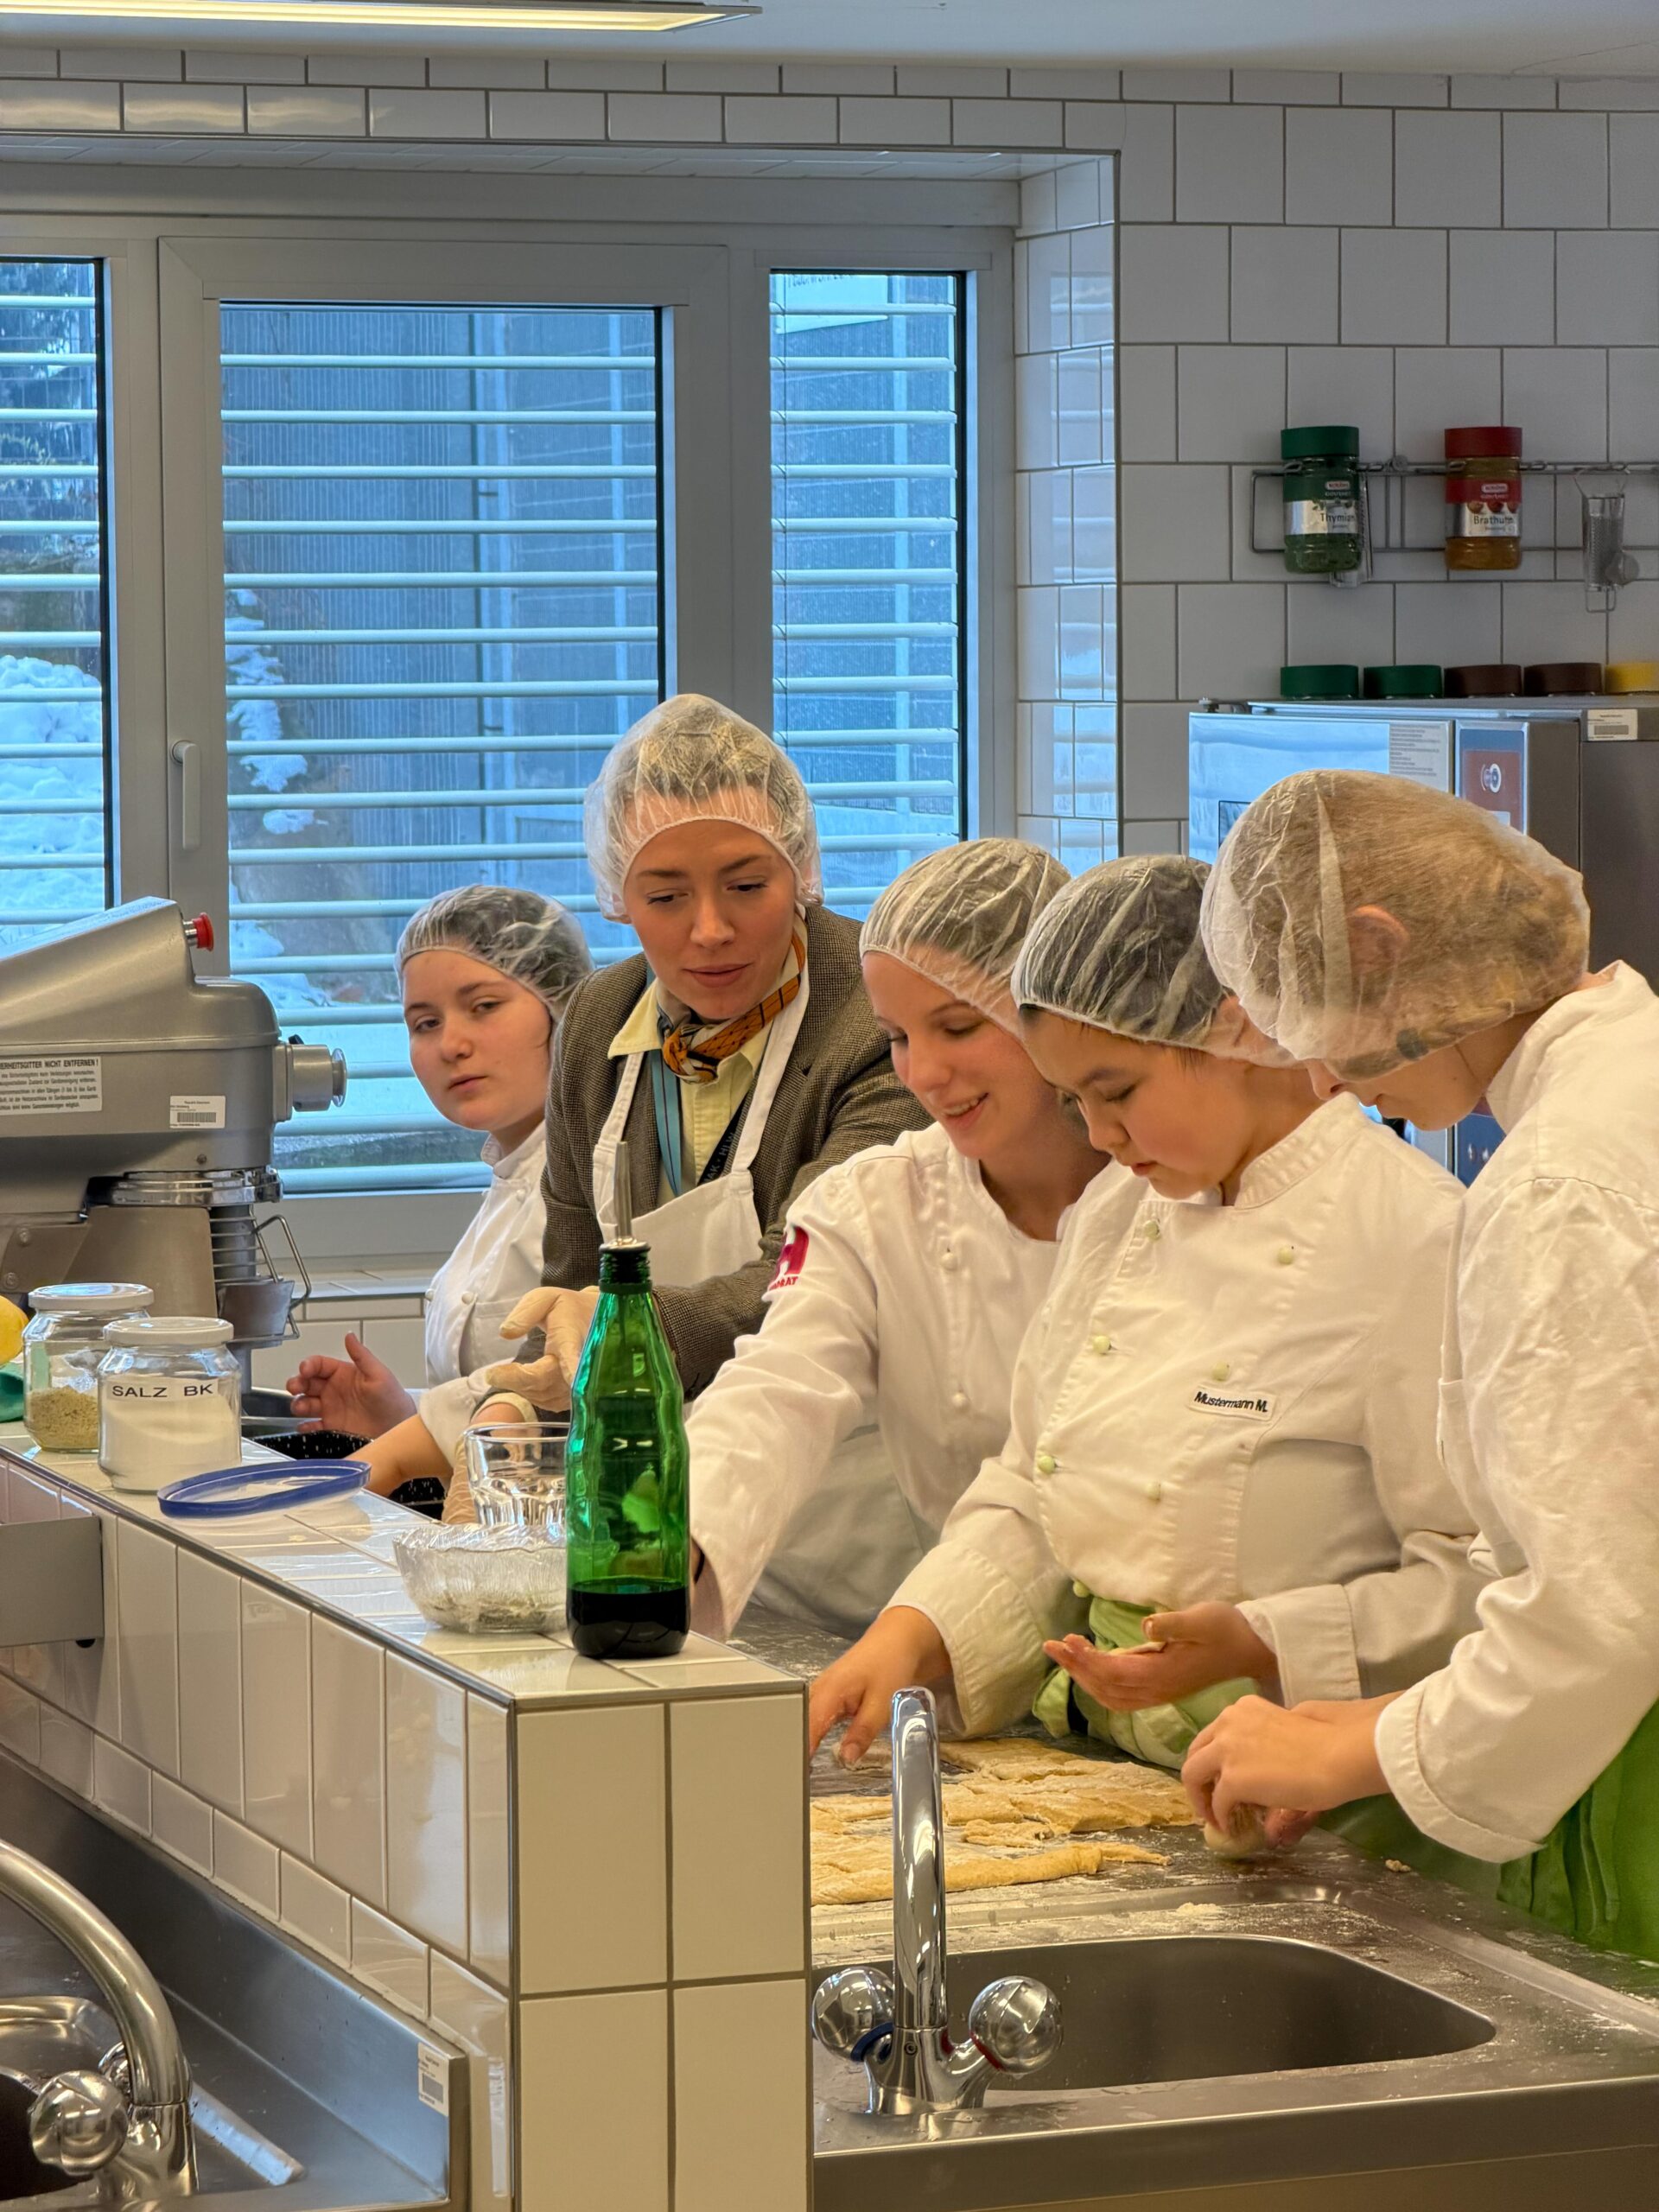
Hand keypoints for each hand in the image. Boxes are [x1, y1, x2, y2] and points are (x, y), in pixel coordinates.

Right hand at [286, 1333, 414, 1436]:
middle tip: (296, 1387)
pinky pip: (312, 1426)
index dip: (309, 1365)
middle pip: (307, 1383)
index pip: (319, 1365)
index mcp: (343, 1374)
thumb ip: (362, 1356)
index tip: (305, 1369)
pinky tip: (304, 1426)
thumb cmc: (392, 1399)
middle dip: (297, 1383)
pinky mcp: (331, 1427)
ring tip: (301, 1407)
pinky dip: (305, 1427)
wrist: (398, 1427)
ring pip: (305, 1403)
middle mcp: (334, 1390)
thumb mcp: (378, 1374)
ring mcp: (331, 1409)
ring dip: (298, 1403)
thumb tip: (350, 1336)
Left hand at [485, 1285, 600, 1410]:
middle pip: (545, 1381)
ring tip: (506, 1374)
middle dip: (516, 1379)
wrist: (598, 1320)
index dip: (569, 1370)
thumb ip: (526, 1313)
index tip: (559, 1378)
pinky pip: (549, 1403)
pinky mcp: (575, 1394)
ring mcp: (579, 1383)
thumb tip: (506, 1333)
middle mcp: (581, 1365)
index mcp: (572, 1339)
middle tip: (492, 1374)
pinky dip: (531, 1394)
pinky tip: (523, 1382)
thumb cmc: (568, 1309)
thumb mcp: (546, 1299)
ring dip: (521, 1387)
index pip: (571, 1357)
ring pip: (545, 1395)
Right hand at [807, 1608, 950, 1764]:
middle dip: (794, 1752)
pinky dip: (810, 1733)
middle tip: (794, 1781)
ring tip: (796, 1772)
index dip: (799, 1754)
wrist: (897, 1640)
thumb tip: (846, 1758)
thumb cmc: (890, 1665)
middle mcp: (817, 1690)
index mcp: (828, 1692)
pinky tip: (810, 1750)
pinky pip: (811, 1716)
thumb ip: (862, 1731)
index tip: (797, 1779)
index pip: (805, 1729)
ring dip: (800, 1743)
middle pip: (797, 1726)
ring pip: (801, 1721)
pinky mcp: (825, 1693)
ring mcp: (819, 1690)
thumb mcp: (883, 1703)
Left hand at [1041, 1602, 1277, 1713]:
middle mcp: (1158, 1689)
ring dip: (1084, 1676)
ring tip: (1062, 1654)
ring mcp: (1159, 1692)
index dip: (1088, 1660)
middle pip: (1106, 1687)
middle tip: (1051, 1646)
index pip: (1115, 1673)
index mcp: (1164, 1674)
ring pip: (1111, 1694)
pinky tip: (1089, 1667)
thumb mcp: (1201, 1619)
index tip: (1067, 1641)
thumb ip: (1172, 1624)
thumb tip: (1145, 1627)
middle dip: (1076, 1668)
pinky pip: (1122, 1694)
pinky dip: (1100, 1683)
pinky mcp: (1161, 1688)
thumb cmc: (1226, 1629)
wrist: (1251, 1649)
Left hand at [1182, 1694, 1394, 1841]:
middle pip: (1196, 1752)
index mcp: (1244, 1708)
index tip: (1218, 1779)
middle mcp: (1228, 1723)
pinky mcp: (1233, 1779)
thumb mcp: (1287, 1734)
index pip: (1214, 1734)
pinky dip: (1220, 1818)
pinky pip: (1217, 1803)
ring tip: (1214, 1817)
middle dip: (1199, 1778)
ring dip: (1201, 1799)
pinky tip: (1231, 1828)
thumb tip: (1264, 1774)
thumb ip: (1267, 1747)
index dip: (1212, 1760)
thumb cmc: (1327, 1742)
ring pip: (1194, 1774)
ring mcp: (1227, 1750)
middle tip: (1209, 1800)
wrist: (1338, 1756)